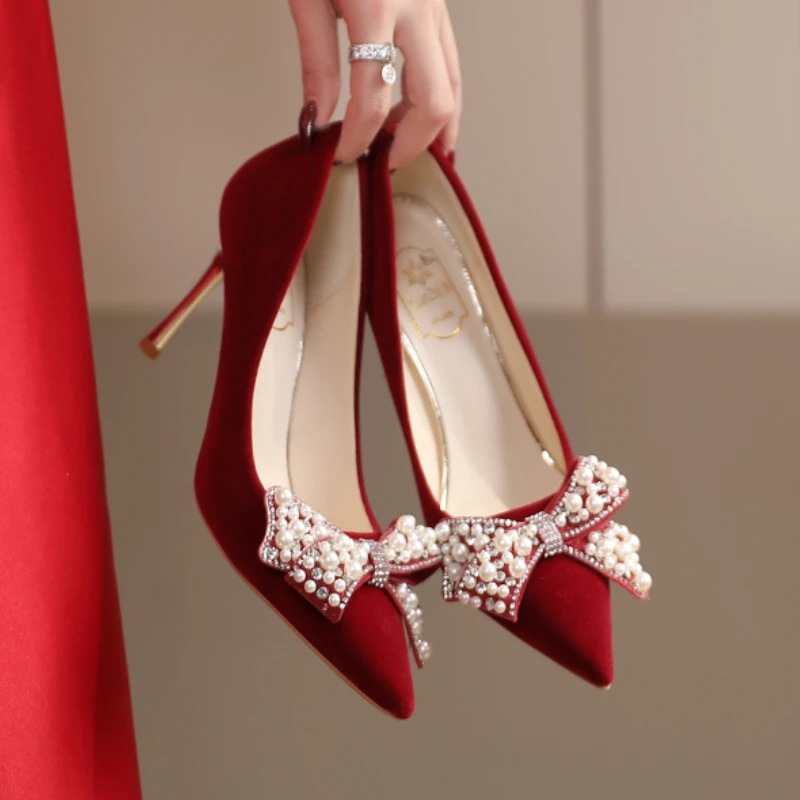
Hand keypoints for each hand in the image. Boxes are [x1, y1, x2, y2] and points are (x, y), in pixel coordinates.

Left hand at [289, 0, 460, 167]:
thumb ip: (316, 59)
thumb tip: (317, 119)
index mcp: (377, 5)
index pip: (373, 100)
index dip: (358, 138)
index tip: (344, 155)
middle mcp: (417, 7)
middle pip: (433, 102)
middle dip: (409, 144)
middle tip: (383, 163)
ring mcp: (435, 7)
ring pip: (451, 86)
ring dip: (429, 126)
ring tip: (396, 142)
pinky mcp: (439, 7)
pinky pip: (450, 65)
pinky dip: (436, 98)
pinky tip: (413, 114)